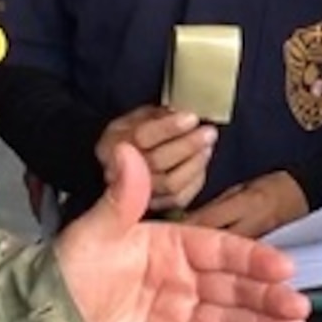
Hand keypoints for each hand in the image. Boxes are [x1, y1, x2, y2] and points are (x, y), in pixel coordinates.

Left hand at [56, 143, 311, 321]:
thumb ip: (121, 197)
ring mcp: (173, 317)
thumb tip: (129, 150)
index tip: (282, 266)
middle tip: (297, 304)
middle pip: (231, 287)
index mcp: (165, 247)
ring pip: (228, 318)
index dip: (251, 258)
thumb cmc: (65, 277)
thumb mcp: (94, 233)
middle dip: (267, 295)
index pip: (218, 249)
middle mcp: (176, 281)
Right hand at [96, 105, 216, 210]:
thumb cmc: (136, 134)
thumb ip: (158, 116)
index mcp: (112, 143)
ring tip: (207, 146)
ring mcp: (133, 195)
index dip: (169, 127)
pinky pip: (178, 198)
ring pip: (170, 184)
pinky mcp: (153, 208)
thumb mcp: (140, 117)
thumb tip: (184, 114)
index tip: (192, 117)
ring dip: (195, 163)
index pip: (141, 136)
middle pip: (157, 162)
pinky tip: (201, 163)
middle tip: (209, 132)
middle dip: (188, 145)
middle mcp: (117, 173)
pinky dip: (195, 180)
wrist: (126, 164)